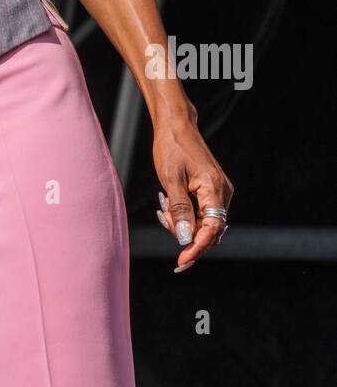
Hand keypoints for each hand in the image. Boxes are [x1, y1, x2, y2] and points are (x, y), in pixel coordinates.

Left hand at [152, 115, 233, 270]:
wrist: (176, 125)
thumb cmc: (171, 148)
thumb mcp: (170, 180)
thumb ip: (180, 210)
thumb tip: (186, 240)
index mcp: (215, 189)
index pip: (212, 230)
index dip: (197, 248)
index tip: (181, 261)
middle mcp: (222, 192)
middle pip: (208, 230)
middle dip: (186, 232)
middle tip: (163, 217)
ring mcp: (219, 191)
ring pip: (204, 222)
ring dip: (183, 223)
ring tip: (163, 206)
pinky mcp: (212, 189)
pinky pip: (202, 212)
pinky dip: (186, 214)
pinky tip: (169, 203)